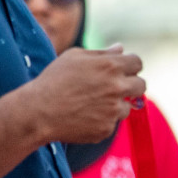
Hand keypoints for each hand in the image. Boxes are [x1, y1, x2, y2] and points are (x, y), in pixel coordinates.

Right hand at [25, 45, 145, 144]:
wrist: (37, 112)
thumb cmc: (53, 80)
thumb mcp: (73, 58)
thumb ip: (101, 53)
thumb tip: (121, 48)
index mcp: (110, 66)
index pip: (138, 63)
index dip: (131, 66)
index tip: (124, 70)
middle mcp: (116, 88)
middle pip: (141, 85)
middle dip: (131, 85)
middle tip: (115, 88)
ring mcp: (113, 110)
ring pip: (127, 106)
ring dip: (115, 105)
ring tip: (89, 104)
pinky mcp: (107, 128)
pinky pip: (112, 123)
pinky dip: (101, 120)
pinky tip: (82, 116)